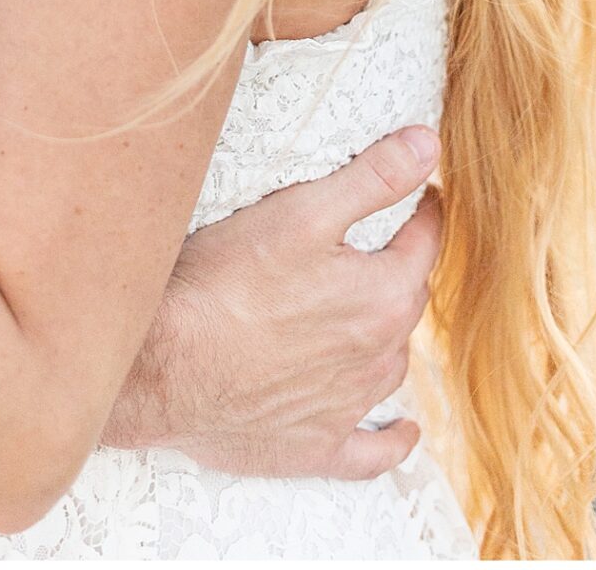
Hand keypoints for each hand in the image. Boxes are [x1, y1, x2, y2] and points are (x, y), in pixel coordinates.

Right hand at [110, 128, 441, 479]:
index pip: (422, 244)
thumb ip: (372, 178)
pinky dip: (390, 439)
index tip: (426, 195)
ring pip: (390, 366)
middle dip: (401, 269)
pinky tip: (401, 432)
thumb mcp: (302, 212)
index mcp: (382, 297)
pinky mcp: (315, 447)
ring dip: (388, 338)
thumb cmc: (227, 283)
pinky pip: (373, 451)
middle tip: (387, 244)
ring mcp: (347, 407)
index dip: (424, 214)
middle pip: (406, 303)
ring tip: (374, 314)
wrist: (166, 368)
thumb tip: (429, 144)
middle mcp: (377, 357)